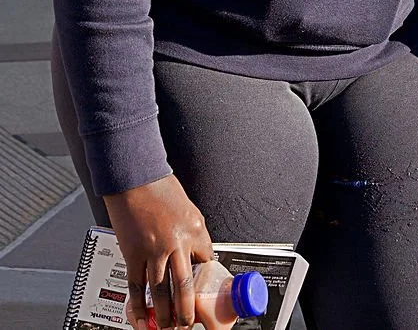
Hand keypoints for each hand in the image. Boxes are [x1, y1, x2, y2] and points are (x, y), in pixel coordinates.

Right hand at [104, 175, 212, 329]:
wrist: (136, 179)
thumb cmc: (161, 190)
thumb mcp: (188, 210)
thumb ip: (192, 235)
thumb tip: (196, 255)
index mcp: (195, 229)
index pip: (206, 262)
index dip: (205, 281)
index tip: (204, 295)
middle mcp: (177, 242)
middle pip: (185, 286)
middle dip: (187, 310)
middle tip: (188, 325)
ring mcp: (154, 250)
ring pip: (161, 291)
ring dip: (164, 314)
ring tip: (167, 327)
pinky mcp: (133, 254)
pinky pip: (137, 286)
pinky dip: (139, 306)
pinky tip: (142, 318)